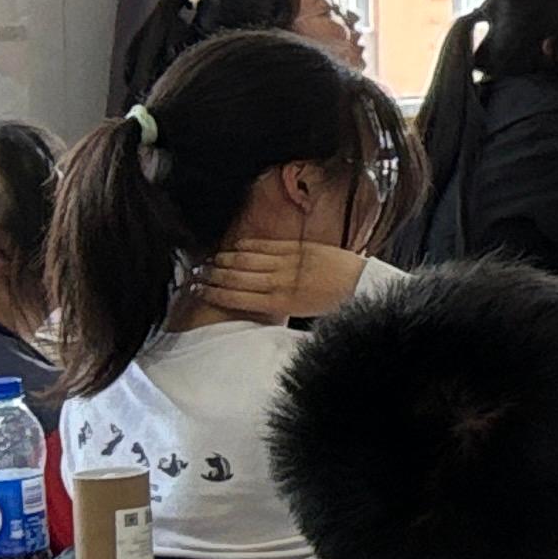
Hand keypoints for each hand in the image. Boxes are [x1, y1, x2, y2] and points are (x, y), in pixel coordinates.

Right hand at [190, 236, 354, 323]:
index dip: (215, 294)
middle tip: (195, 275)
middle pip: (238, 278)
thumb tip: (254, 302)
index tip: (199, 292)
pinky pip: (268, 246)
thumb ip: (277, 305)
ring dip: (226, 260)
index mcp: (281, 303)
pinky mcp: (299, 248)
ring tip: (209, 261)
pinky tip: (236, 246)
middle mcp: (281, 282)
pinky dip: (249, 246)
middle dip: (213, 276)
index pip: (239, 298)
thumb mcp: (303, 313)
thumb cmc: (334, 303)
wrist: (362, 284)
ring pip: (248, 259)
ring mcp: (289, 263)